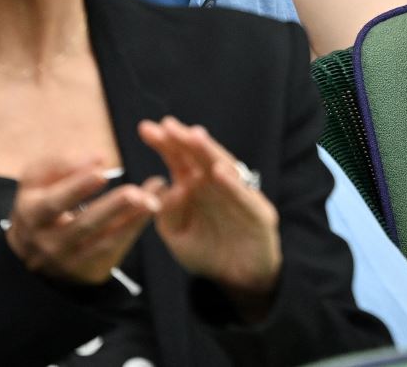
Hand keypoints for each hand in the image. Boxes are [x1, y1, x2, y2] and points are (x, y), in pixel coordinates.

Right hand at [4, 159, 160, 285]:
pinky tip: (151, 210)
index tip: (102, 172)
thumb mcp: (38, 179)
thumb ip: (63, 164)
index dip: (77, 187)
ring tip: (152, 200)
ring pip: (103, 241)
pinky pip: (115, 249)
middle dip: (111, 207)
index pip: (54, 203)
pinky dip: (133, 229)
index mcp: (31, 215)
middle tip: (136, 192)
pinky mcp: (88, 271)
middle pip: (83, 225)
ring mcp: (69, 262)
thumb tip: (99, 159)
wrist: (33, 250)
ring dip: (130, 220)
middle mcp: (48, 244)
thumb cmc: (41, 201)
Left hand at [139, 116, 281, 316]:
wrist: (239, 281)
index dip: (165, 144)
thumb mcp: (177, 237)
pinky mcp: (259, 213)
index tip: (146, 129)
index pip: (179, 159)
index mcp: (195, 186)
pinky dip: (233, 184)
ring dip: (210, 152)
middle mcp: (217, 184)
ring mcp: (239, 195)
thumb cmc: (207, 253)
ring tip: (194, 136)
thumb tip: (165, 187)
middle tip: (168, 126)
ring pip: (225, 168)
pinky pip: (245, 196)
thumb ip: (166, 215)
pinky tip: (219, 172)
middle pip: (200, 157)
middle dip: (184, 140)